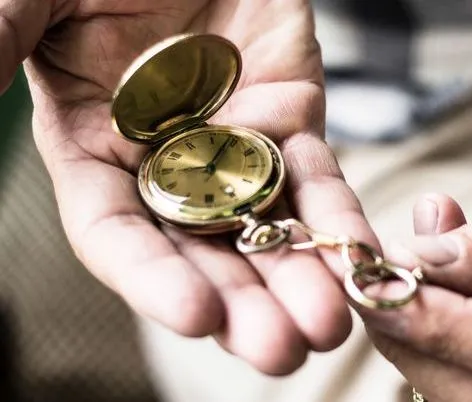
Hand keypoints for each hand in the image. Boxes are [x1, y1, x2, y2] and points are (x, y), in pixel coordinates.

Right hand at [2, 0, 375, 374]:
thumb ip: (0, 39)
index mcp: (94, 149)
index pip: (119, 234)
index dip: (153, 280)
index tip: (195, 317)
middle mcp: (166, 164)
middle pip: (203, 251)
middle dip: (243, 304)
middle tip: (279, 351)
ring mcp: (234, 148)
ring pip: (267, 228)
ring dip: (298, 280)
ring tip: (327, 329)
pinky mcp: (291, 121)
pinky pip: (319, 179)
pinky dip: (339, 222)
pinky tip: (357, 264)